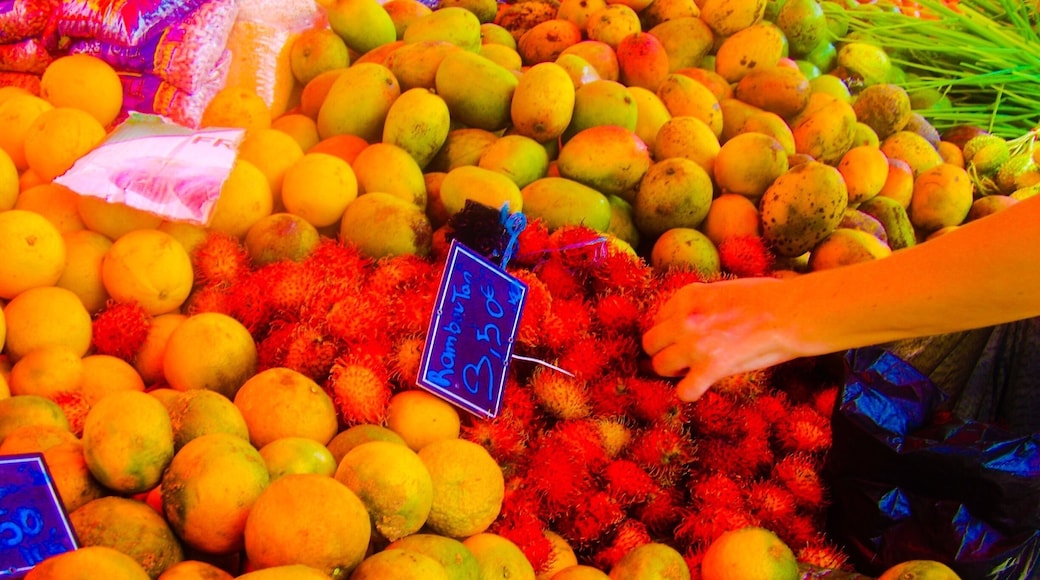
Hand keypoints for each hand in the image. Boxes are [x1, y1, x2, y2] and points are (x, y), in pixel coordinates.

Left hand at [642, 277, 798, 400]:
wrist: (792, 312)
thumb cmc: (766, 299)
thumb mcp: (722, 290)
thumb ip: (698, 305)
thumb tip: (682, 321)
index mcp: (688, 296)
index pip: (658, 319)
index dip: (670, 332)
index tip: (683, 338)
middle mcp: (685, 318)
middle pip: (650, 343)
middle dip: (664, 352)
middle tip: (682, 359)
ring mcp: (696, 343)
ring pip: (660, 366)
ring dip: (674, 373)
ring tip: (693, 372)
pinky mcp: (712, 366)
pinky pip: (684, 391)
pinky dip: (689, 393)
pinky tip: (699, 388)